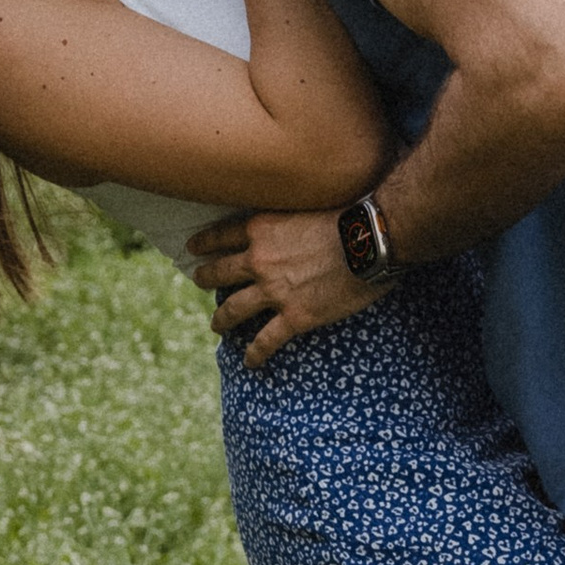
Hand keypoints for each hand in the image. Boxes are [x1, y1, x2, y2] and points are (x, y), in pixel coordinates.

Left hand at [188, 204, 382, 361]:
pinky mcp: (294, 317)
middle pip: (220, 272)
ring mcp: (274, 291)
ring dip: (221, 319)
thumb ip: (291, 217)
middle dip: (205, 279)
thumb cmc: (351, 215)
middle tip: (199, 283)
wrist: (371, 240)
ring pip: (234, 309)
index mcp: (263, 229)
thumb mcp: (309, 203)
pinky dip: (255, 353)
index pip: (222, 235)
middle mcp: (260, 260)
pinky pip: (266, 341)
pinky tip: (250, 361)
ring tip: (217, 326)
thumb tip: (294, 222)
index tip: (193, 249)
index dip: (205, 243)